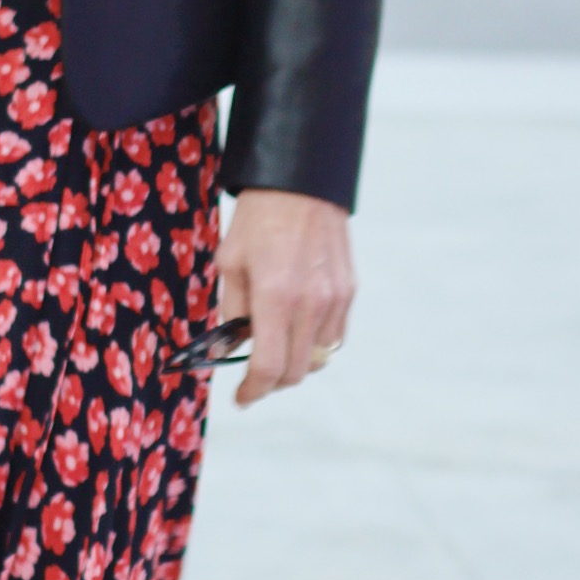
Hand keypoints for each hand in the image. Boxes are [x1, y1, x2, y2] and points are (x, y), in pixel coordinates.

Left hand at [214, 188, 354, 407]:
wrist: (301, 182)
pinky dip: (314, 342)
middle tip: (254, 375)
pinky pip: (334, 336)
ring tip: (275, 344)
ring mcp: (335, 298)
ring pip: (318, 358)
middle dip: (272, 381)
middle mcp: (311, 302)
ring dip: (295, 361)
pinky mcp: (349, 290)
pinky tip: (297, 326)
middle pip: (297, 371)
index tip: (242, 398)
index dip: (253, 390)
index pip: (270, 367)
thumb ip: (231, 312)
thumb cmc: (257, 220)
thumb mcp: (230, 263)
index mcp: (275, 296)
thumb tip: (230, 350)